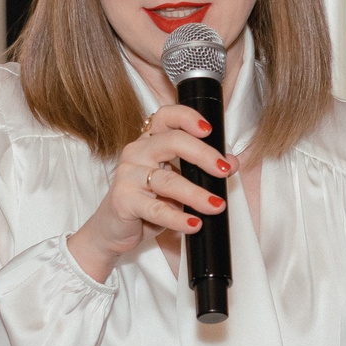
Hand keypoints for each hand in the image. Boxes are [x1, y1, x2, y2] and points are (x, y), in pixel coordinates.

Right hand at [67, 103, 231, 282]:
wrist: (113, 229)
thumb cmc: (146, 201)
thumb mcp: (177, 183)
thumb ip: (201, 170)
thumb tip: (232, 162)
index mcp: (150, 141)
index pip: (166, 116)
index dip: (187, 117)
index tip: (209, 129)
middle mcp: (137, 152)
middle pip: (172, 142)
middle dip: (203, 155)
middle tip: (224, 171)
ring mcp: (128, 175)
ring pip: (168, 180)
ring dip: (196, 194)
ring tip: (216, 205)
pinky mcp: (124, 200)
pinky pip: (156, 209)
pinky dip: (178, 218)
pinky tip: (193, 223)